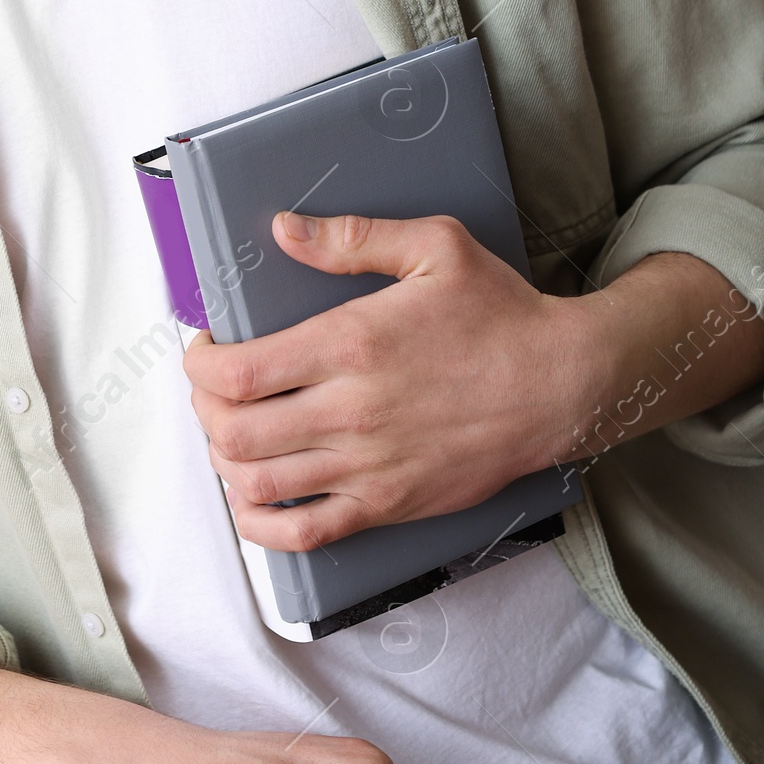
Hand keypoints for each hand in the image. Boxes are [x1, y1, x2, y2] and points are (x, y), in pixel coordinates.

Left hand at [183, 215, 763, 552]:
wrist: (564, 384)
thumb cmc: (502, 313)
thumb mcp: (435, 246)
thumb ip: (352, 237)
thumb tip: (284, 229)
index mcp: (351, 345)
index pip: (236, 372)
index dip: (199, 363)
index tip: (204, 346)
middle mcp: (351, 412)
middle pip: (233, 432)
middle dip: (203, 410)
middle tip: (211, 390)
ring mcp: (369, 466)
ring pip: (258, 484)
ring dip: (225, 461)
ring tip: (230, 434)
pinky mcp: (389, 505)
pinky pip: (304, 534)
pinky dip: (261, 525)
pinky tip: (252, 502)